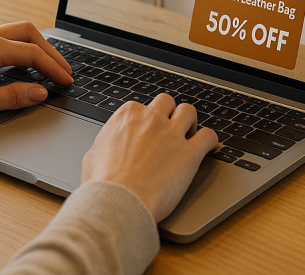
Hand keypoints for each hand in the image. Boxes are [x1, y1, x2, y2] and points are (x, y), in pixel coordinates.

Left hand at [0, 21, 72, 122]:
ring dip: (37, 47)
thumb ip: (12, 96)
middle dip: (51, 52)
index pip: (32, 54)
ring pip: (19, 31)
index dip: (53, 68)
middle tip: (64, 72)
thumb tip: (40, 93)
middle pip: (30, 33)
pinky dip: (23, 46)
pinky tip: (25, 62)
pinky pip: (6, 35)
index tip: (66, 82)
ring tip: (49, 67)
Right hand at [82, 94, 218, 221]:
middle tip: (170, 128)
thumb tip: (106, 146)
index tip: (148, 130)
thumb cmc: (102, 185)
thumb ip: (106, 143)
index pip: (142, 107)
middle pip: (166, 102)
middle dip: (169, 113)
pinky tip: (211, 147)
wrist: (118, 202)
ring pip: (189, 111)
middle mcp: (151, 119)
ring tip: (190, 133)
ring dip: (190, 121)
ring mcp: (171, 134)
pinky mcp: (189, 154)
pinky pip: (208, 136)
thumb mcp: (93, 156)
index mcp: (127, 116)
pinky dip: (211, 140)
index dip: (146, 120)